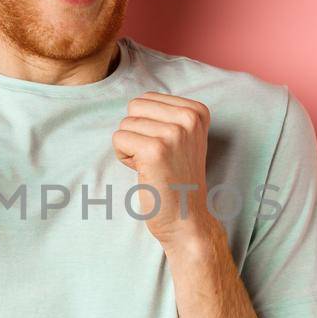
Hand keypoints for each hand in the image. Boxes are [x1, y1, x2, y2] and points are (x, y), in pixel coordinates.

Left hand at [112, 92, 217, 249]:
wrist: (187, 219)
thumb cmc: (177, 179)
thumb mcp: (184, 138)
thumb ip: (166, 115)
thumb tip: (136, 101)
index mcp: (197, 111)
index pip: (147, 98)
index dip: (147, 125)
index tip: (166, 149)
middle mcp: (189, 118)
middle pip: (135, 107)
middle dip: (135, 132)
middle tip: (155, 158)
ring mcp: (173, 133)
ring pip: (125, 124)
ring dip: (130, 147)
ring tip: (152, 166)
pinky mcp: (155, 150)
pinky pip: (119, 139)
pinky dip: (124, 157)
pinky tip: (144, 172)